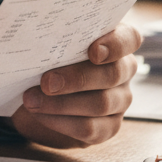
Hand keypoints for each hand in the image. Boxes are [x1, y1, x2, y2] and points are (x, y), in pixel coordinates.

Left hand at [9, 23, 141, 148]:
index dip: (115, 45)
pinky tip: (40, 115)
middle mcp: (124, 70)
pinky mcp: (109, 127)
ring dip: (62, 103)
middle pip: (112, 74)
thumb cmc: (52, 57)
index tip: (93, 51)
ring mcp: (120, 100)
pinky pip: (91, 128)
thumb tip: (32, 32)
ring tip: (32, 100)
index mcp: (116, 41)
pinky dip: (62, 122)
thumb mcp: (54, 42)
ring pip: (101, 104)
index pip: (129, 38)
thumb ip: (55, 35)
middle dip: (76, 79)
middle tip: (46, 82)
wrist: (43, 90)